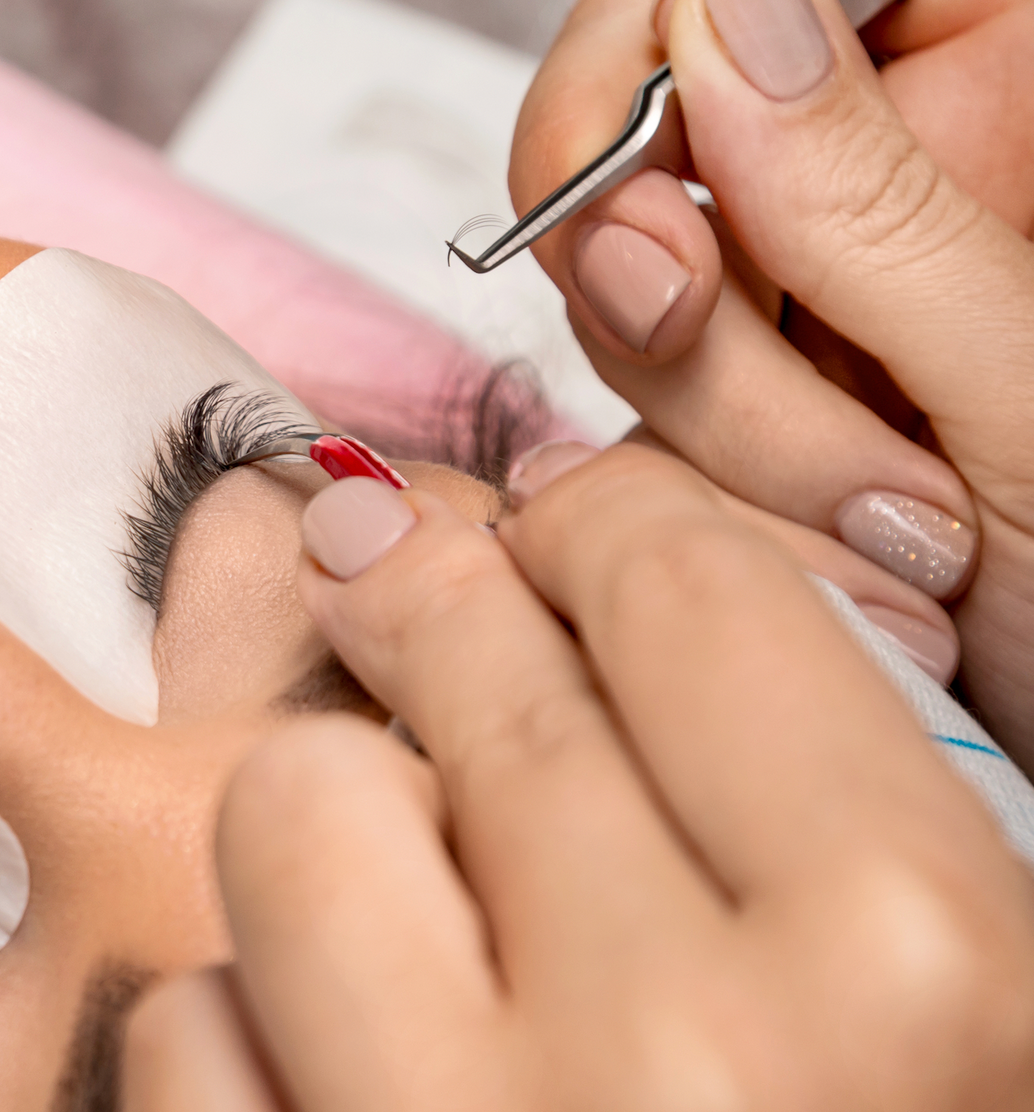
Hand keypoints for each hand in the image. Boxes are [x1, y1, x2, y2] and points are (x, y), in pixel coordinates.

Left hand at [121, 451, 1033, 1111]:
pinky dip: (247, 1058)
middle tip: (426, 615)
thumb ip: (824, 797)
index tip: (557, 543)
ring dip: (345, 844)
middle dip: (442, 619)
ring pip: (290, 810)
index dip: (606, 534)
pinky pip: (180, 1033)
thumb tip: (601, 559)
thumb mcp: (967, 1050)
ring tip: (420, 945)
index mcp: (919, 980)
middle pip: (465, 665)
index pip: (683, 588)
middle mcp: (683, 1075)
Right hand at [510, 0, 1033, 764]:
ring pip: (626, 299)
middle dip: (670, 264)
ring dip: (715, 425)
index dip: (672, 47)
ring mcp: (799, 304)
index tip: (663, 161)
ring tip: (886, 516)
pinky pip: (629, 422)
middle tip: (700, 324)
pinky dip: (698, 504)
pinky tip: (840, 550)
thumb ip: (864, 202)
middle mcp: (881, 182)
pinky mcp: (733, 417)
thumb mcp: (1024, 387)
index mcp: (997, 88)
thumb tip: (722, 16)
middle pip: (652, 133)